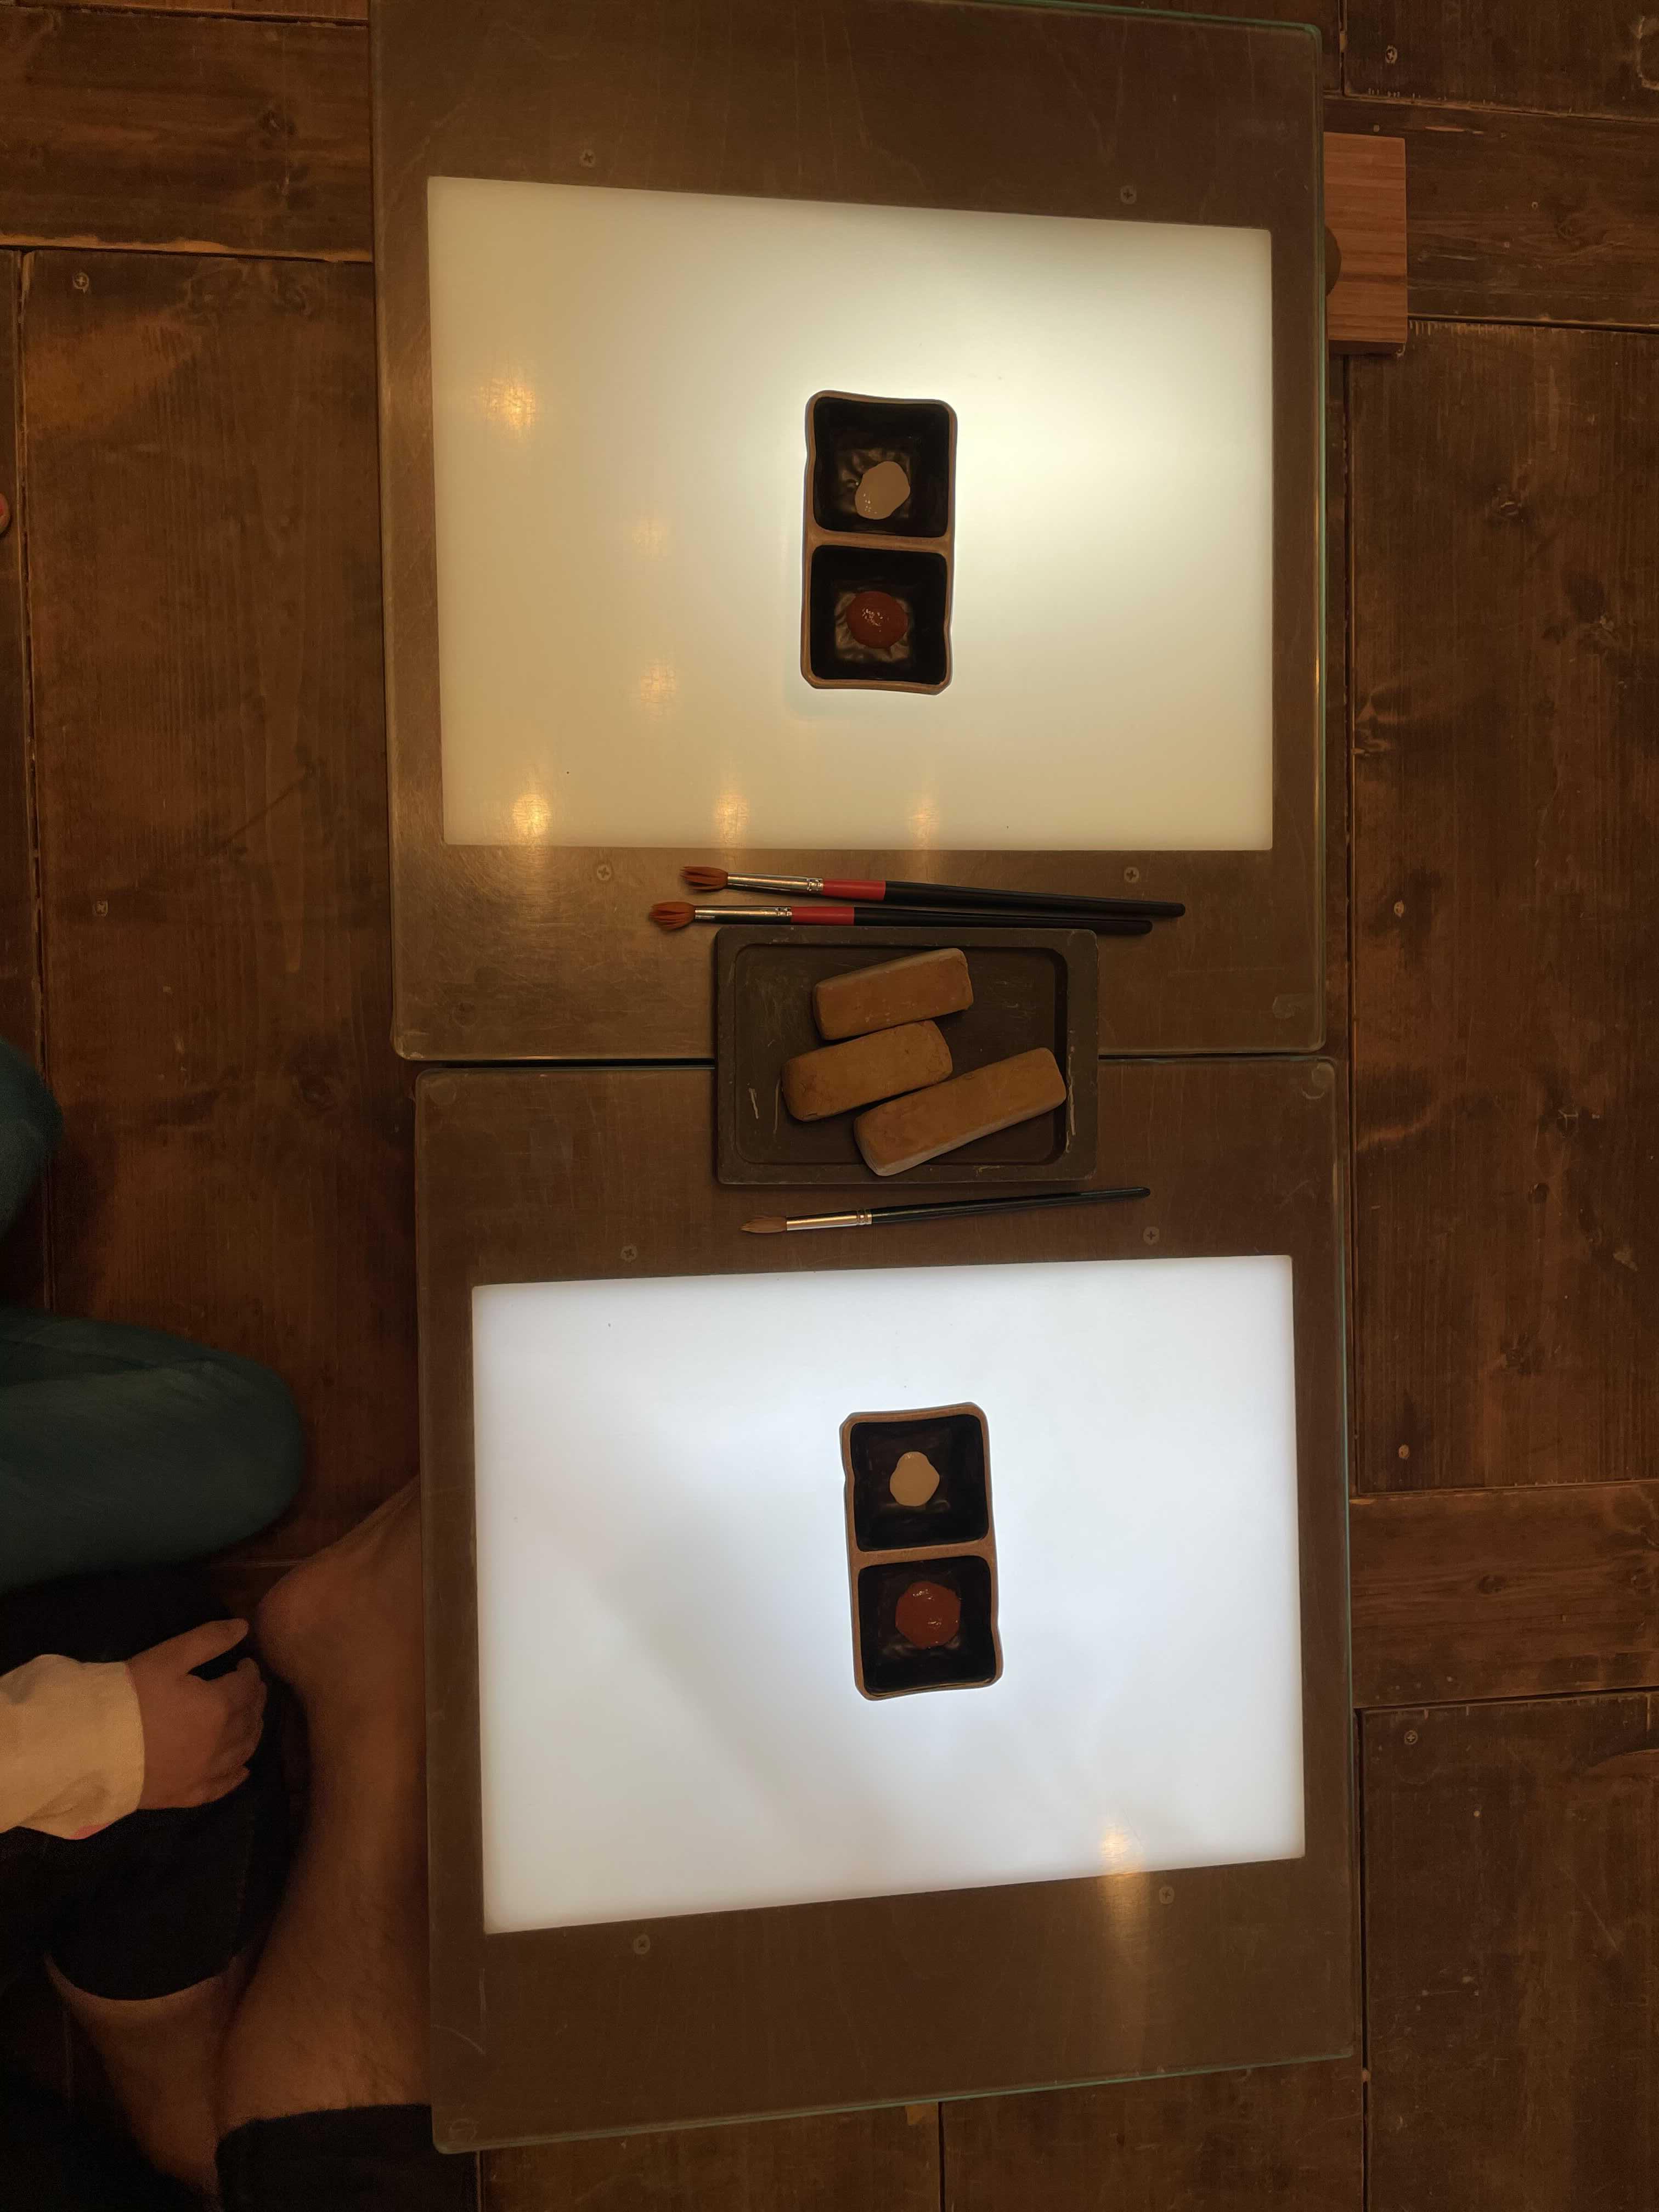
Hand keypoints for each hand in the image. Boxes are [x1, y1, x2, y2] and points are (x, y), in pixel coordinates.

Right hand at [126, 1620, 267, 1810]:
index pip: (247, 1687)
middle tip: (252, 1689)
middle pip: (250, 1718)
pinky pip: (222, 1786)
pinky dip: (237, 1776)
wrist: (91, 1747)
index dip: (250, 1673)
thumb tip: (244, 1627)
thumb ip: (209, 1639)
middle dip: (254, 1700)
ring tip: (251, 1719)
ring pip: (243, 1751)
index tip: (245, 1665)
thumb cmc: (130, 1696)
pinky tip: (243, 1770)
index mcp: (219, 1707)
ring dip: (252, 1732)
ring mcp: (205, 1773)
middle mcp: (221, 1743)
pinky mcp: (187, 1795)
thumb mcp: (169, 1657)